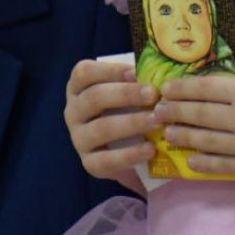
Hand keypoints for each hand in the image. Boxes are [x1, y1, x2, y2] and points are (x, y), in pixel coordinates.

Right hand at [64, 60, 159, 189]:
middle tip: (153, 94)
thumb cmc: (126, 109)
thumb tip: (160, 71)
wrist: (124, 151)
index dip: (109, 70)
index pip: (84, 73)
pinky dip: (130, 155)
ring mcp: (79, 138)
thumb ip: (136, 81)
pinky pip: (106, 160)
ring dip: (132, 123)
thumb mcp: (126, 91)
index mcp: (78, 87)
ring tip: (157, 121)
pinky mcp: (89, 163)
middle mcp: (73, 111)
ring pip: (101, 128)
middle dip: (126, 94)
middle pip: (95, 98)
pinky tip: (150, 149)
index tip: (136, 72)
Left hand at [155, 73, 234, 176]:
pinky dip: (204, 162)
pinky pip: (224, 165)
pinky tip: (191, 160)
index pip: (203, 89)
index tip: (165, 89)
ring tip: (167, 133)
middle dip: (174, 112)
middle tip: (156, 110)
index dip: (181, 89)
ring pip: (206, 140)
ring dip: (183, 136)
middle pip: (198, 114)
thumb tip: (222, 91)